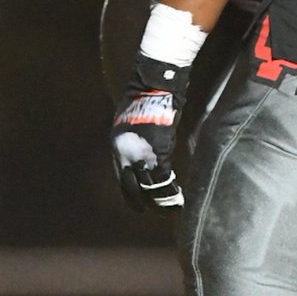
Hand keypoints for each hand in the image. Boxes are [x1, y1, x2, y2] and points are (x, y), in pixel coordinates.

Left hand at [111, 52, 190, 211]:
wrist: (152, 84)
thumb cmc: (145, 96)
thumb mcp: (131, 120)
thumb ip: (135, 138)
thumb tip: (143, 147)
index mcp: (118, 146)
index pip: (122, 179)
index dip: (131, 194)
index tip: (139, 204)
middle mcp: (124, 155)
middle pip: (131, 188)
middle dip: (143, 203)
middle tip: (154, 212)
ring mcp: (140, 155)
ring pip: (148, 189)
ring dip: (160, 202)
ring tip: (171, 210)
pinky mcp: (158, 153)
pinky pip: (162, 181)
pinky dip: (170, 193)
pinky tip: (179, 199)